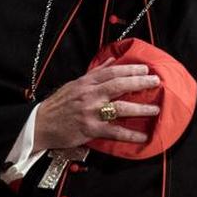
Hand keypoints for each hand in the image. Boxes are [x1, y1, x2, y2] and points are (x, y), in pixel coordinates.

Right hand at [33, 58, 161, 150]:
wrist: (40, 124)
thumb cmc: (59, 104)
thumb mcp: (75, 84)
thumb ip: (95, 73)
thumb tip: (112, 60)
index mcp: (86, 82)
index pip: (112, 72)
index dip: (130, 69)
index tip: (146, 69)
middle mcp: (90, 95)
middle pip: (119, 85)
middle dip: (140, 83)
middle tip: (157, 82)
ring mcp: (91, 112)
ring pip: (120, 107)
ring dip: (140, 108)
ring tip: (155, 109)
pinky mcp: (90, 129)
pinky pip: (114, 132)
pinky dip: (130, 134)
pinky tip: (143, 136)